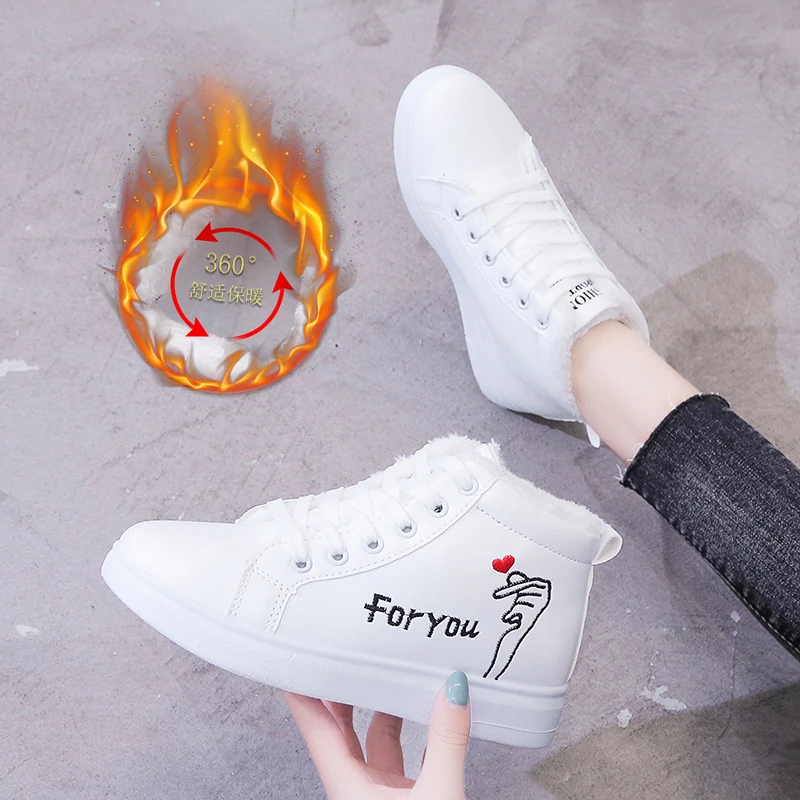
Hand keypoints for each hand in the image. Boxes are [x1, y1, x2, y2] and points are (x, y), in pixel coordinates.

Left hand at [284, 671, 470, 799]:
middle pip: (337, 727)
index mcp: (346, 784)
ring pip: (368, 739)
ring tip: (386, 670)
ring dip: (376, 706)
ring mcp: (375, 794)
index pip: (313, 725)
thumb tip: (453, 690)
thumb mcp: (437, 796)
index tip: (292, 654)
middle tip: (344, 648)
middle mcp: (353, 786)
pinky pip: (396, 755)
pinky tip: (422, 713)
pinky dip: (407, 729)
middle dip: (339, 687)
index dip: (300, 689)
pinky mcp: (399, 799)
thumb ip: (447, 741)